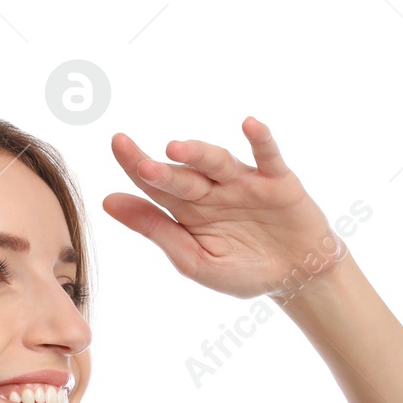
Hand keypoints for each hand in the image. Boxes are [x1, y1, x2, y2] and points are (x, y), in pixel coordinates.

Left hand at [102, 117, 345, 301]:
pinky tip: (249, 125)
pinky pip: (268, 156)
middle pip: (182, 175)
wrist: (294, 277)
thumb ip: (154, 229)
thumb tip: (108, 201)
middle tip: (136, 158)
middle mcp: (212, 190)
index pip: (156, 186)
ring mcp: (244, 182)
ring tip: (177, 148)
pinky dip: (261, 140)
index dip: (135, 166)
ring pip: (218, 163)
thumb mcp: (193, 259)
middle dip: (160, 167)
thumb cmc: (241, 271)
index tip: (117, 145)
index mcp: (187, 210)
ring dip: (199, 153)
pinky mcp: (278, 180)